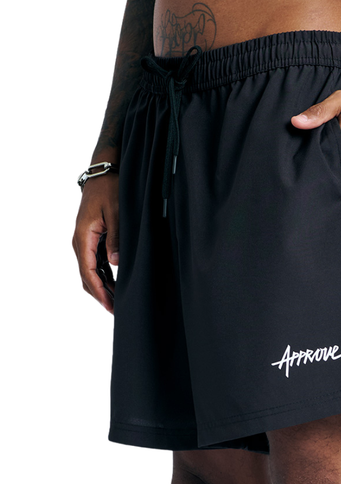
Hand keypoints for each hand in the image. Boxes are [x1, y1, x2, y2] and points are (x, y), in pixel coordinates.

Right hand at [72, 173, 118, 313]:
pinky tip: (115, 285)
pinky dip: (103, 276)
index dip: (99, 291)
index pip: (88, 272)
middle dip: (100, 295)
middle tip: (116, 310)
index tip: (109, 306)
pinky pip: (94, 263)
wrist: (103, 172)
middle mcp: (80, 241)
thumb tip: (115, 263)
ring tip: (117, 302)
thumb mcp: (117, 213)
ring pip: (90, 271)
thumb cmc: (110, 189)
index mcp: (83, 236)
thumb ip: (116, 238)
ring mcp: (84, 240)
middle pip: (86, 276)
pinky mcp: (91, 238)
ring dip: (102, 287)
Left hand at [291, 89, 340, 197]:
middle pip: (324, 178)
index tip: (299, 165)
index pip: (315, 160)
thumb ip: (319, 112)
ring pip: (336, 190)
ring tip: (317, 186)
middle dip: (314, 178)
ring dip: (327, 189)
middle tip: (304, 177)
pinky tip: (333, 192)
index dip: (305, 164)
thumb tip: (296, 122)